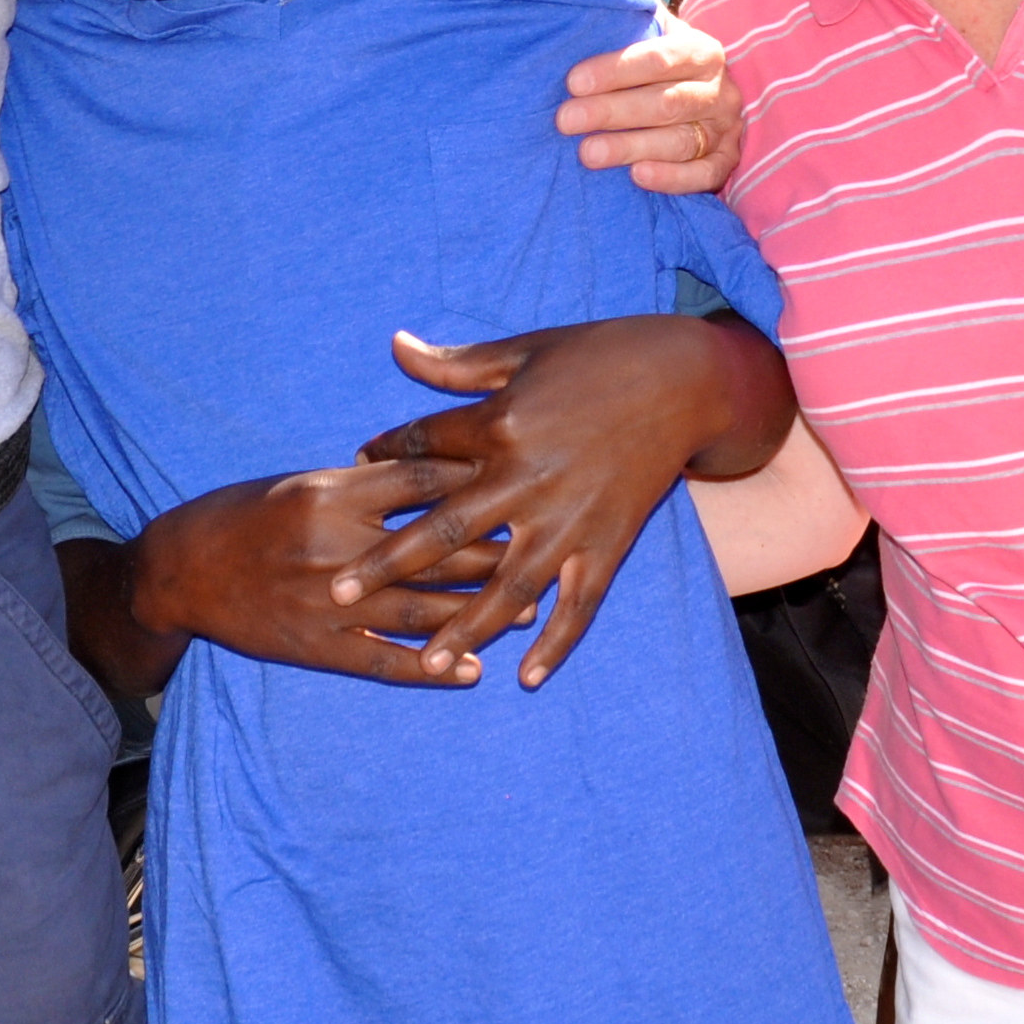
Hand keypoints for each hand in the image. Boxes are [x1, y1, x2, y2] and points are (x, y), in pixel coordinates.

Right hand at [131, 461, 495, 687]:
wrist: (180, 572)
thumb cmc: (244, 515)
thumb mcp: (301, 482)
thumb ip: (363, 483)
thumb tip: (431, 472)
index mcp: (333, 492)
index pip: (422, 481)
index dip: (477, 479)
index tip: (523, 474)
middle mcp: (338, 546)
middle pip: (435, 549)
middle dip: (494, 550)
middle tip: (546, 549)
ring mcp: (330, 603)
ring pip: (421, 610)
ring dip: (478, 613)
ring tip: (526, 614)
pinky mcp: (319, 648)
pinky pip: (385, 663)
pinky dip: (430, 669)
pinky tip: (470, 673)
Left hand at [335, 316, 777, 688]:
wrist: (685, 378)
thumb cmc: (600, 354)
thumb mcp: (523, 351)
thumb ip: (455, 365)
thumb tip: (394, 346)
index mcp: (499, 424)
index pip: (423, 449)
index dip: (383, 455)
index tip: (352, 469)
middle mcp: (526, 479)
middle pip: (443, 531)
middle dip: (387, 565)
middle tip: (338, 594)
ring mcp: (568, 519)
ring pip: (506, 585)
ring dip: (465, 625)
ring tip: (426, 660)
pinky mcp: (608, 542)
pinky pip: (579, 603)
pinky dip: (555, 644)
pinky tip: (525, 677)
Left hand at [560, 22, 740, 195]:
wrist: (696, 96)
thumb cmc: (659, 60)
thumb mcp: (651, 24)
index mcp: (702, 50)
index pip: (662, 58)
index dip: (617, 69)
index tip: (573, 81)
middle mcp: (720, 89)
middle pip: (667, 103)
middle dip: (613, 112)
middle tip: (565, 120)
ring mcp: (725, 128)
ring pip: (680, 141)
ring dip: (632, 147)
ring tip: (587, 154)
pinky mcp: (727, 162)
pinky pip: (704, 175)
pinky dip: (673, 178)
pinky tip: (637, 177)